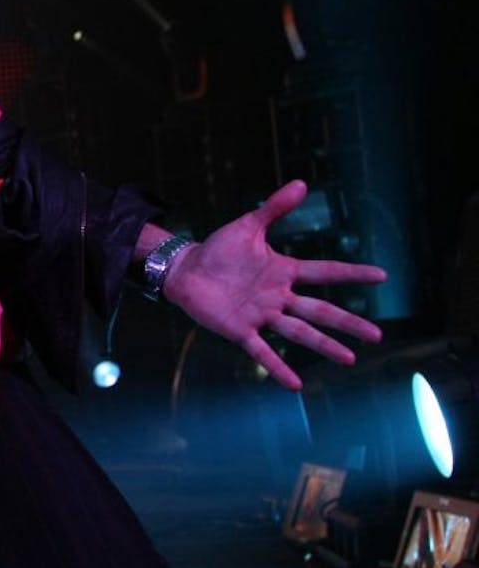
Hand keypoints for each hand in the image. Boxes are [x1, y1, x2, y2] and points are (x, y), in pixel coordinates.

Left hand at [162, 179, 385, 389]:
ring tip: (350, 358)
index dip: (351, 274)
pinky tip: (296, 384)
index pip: (324, 272)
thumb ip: (273, 208)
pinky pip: (263, 350)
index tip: (382, 276)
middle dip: (348, 322)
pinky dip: (278, 367)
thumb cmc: (218, 250)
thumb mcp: (247, 225)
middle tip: (377, 335)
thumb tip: (301, 183)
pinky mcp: (240, 330)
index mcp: (283, 271)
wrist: (186, 269)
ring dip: (324, 345)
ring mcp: (261, 314)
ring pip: (299, 332)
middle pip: (320, 310)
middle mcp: (278, 296)